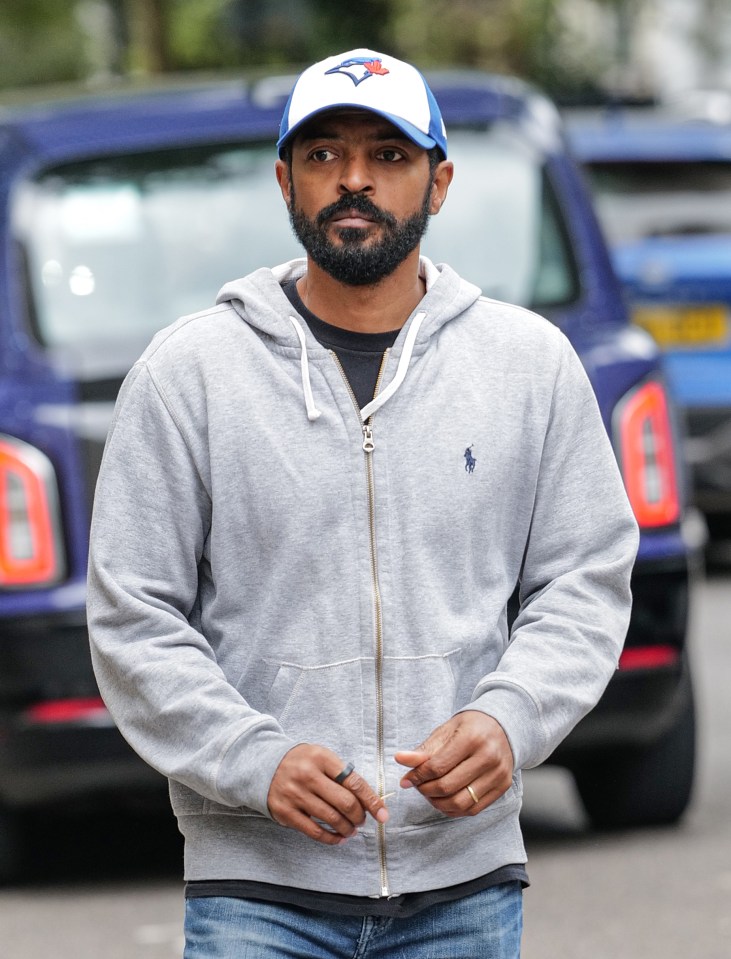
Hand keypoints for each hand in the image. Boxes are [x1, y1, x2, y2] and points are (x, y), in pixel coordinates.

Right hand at [267, 744, 388, 844]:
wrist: (264, 765)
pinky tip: (339, 837)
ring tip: (352, 829)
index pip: (354, 782)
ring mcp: (295, 794)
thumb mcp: (321, 757)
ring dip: (347, 828)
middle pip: (345, 803)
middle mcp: (307, 775)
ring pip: (331, 819)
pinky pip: (314, 831)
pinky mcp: (285, 812)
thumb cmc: (302, 762)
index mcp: (321, 758)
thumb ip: (342, 774)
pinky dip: (331, 838)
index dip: (372, 800)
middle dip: (360, 816)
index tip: (383, 814)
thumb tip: (368, 801)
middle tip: (362, 820)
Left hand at [394, 711, 513, 817]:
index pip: (438, 766)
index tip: (407, 778)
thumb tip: (400, 760)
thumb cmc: (472, 727)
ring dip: (438, 803)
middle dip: (425, 790)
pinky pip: (473, 809)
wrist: (504, 726)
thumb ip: (424, 749)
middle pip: (448, 787)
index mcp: (472, 738)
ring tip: (430, 793)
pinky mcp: (502, 788)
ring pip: (460, 803)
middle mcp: (488, 757)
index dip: (418, 776)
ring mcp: (498, 775)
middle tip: (418, 785)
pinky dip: (454, 809)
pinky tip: (445, 800)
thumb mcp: (446, 730)